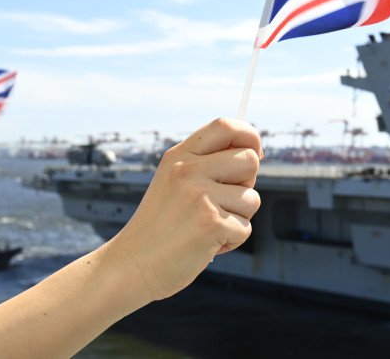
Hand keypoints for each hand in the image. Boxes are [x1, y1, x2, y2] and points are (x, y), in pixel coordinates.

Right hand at [111, 118, 261, 300]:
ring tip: (207, 227)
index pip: (225, 126)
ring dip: (238, 218)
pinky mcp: (210, 223)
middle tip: (222, 202)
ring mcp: (199, 195)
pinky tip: (205, 244)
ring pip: (252, 198)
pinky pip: (245, 228)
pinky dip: (230, 241)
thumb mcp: (175, 182)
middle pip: (250, 160)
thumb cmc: (162, 226)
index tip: (256, 150)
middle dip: (247, 184)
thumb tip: (256, 153)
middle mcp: (188, 170)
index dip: (249, 135)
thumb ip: (207, 164)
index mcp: (179, 155)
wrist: (133, 264)